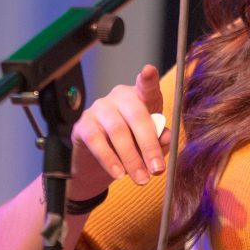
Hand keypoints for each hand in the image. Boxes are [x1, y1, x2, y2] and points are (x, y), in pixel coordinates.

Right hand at [69, 65, 169, 196]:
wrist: (98, 164)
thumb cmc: (130, 146)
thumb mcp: (150, 144)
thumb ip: (160, 140)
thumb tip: (166, 138)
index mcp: (141, 98)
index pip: (146, 87)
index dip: (148, 79)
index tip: (149, 71)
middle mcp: (120, 98)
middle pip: (136, 116)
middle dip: (149, 145)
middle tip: (156, 169)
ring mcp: (99, 109)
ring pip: (118, 131)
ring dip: (131, 158)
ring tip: (141, 179)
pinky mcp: (83, 125)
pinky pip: (97, 142)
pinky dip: (110, 160)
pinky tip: (118, 173)